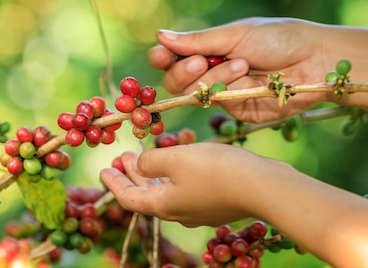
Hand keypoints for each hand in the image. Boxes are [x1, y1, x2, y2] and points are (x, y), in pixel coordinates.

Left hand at [100, 143, 287, 226]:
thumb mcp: (175, 158)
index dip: (114, 184)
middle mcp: (179, 212)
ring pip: (166, 190)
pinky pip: (185, 187)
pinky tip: (176, 159)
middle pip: (147, 195)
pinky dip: (172, 173)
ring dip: (152, 172)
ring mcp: (199, 209)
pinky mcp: (216, 201)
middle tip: (122, 157)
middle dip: (132, 175)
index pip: (129, 199)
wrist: (264, 187)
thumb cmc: (215, 170)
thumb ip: (151, 161)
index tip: (103, 171)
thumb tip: (140, 164)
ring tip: (143, 154)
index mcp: (163, 205)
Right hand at [147, 17, 367, 121]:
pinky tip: (248, 75)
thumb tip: (159, 35)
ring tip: (241, 63)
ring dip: (214, 76)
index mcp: (207, 50)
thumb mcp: (233, 34)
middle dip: (183, 71)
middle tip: (200, 62)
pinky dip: (230, 87)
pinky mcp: (237, 110)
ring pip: (194, 93)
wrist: (314, 59)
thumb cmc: (277, 38)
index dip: (162, 58)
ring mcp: (223, 93)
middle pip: (175, 81)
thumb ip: (195, 40)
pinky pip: (219, 102)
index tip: (159, 55)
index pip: (173, 57)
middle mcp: (210, 73)